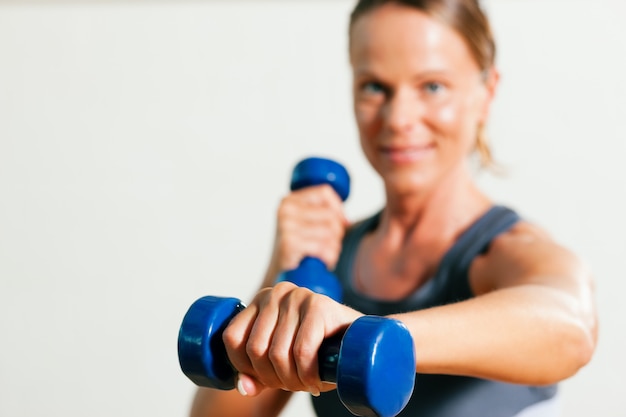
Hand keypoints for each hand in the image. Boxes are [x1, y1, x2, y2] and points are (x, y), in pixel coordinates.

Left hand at [222, 282, 362, 395]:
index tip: (265, 379)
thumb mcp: (281, 361)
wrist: (359, 339)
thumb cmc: (317, 349)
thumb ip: (256, 373)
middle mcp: (276, 293)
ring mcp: (298, 296)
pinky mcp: (319, 305)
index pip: (232, 338)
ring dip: (292, 381)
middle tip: (292, 385)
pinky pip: (302, 351)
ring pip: (278, 353)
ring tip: (305, 384)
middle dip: (273, 378)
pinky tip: (315, 380)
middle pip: (255, 349)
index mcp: (260, 301)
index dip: (244, 367)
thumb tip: (242, 387)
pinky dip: (307, 374)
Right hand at [273, 184, 348, 271]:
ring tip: (326, 255)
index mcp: (289, 200)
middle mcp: (286, 210)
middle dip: (338, 234)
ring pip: (330, 232)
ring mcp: (286, 226)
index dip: (339, 208)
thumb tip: (346, 221)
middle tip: (330, 246)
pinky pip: (323, 247)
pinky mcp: (290, 243)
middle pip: (330, 215)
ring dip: (334, 248)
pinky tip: (323, 262)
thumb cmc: (297, 247)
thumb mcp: (304, 223)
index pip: (324, 192)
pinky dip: (329, 257)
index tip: (343, 223)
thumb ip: (322, 213)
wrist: (280, 273)